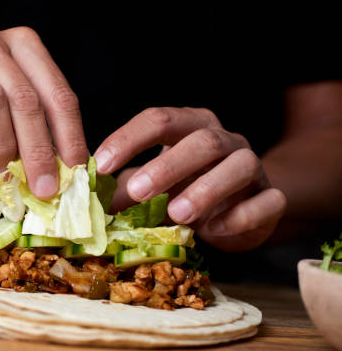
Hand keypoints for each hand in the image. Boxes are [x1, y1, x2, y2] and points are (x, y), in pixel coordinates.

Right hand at [0, 24, 87, 198]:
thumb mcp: (6, 104)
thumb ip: (34, 127)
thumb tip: (63, 172)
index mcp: (22, 44)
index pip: (57, 93)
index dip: (70, 136)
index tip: (76, 172)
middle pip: (26, 99)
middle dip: (39, 151)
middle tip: (44, 188)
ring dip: (3, 149)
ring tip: (3, 174)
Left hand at [94, 107, 286, 250]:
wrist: (235, 212)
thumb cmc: (183, 192)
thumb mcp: (150, 188)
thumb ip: (120, 191)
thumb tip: (80, 203)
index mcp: (190, 126)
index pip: (159, 119)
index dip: (128, 139)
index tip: (101, 165)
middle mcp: (224, 140)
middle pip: (202, 140)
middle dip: (167, 166)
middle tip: (137, 191)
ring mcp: (251, 167)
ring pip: (239, 165)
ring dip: (206, 189)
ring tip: (176, 214)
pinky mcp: (271, 198)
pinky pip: (267, 202)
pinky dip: (241, 217)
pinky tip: (213, 231)